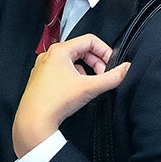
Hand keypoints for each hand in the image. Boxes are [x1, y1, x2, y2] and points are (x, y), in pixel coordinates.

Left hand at [12, 34, 129, 157]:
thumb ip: (112, 77)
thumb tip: (126, 69)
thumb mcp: (90, 88)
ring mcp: (43, 67)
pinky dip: (74, 76)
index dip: (105, 51)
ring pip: (72, 61)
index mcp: (60, 50)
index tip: (112, 64)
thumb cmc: (55, 101)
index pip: (90, 40)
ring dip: (86, 70)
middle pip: (81, 50)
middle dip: (96, 62)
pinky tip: (76, 90)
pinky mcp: (41, 78)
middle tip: (103, 76)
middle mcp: (49, 55)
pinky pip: (62, 70)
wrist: (34, 121)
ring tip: (90, 84)